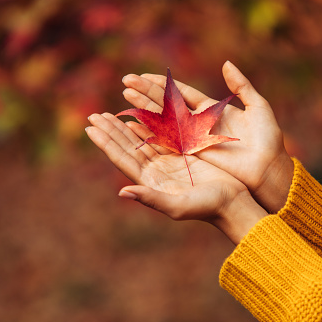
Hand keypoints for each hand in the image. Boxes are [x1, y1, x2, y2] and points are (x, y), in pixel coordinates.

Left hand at [86, 112, 266, 243]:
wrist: (231, 203)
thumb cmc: (206, 207)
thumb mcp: (178, 206)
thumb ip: (151, 198)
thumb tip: (121, 191)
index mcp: (150, 182)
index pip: (123, 158)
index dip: (106, 143)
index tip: (90, 127)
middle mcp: (155, 171)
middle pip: (127, 147)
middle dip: (110, 130)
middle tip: (93, 115)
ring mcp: (168, 162)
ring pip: (141, 140)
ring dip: (124, 126)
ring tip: (108, 114)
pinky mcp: (182, 155)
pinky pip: (160, 136)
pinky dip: (148, 125)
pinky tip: (137, 117)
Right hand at [121, 61, 293, 212]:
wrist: (268, 168)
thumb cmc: (267, 139)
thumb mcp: (258, 106)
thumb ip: (241, 85)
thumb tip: (226, 63)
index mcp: (211, 110)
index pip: (181, 93)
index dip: (162, 83)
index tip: (143, 75)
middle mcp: (198, 124)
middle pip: (166, 104)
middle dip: (146, 92)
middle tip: (125, 81)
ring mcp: (192, 139)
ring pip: (162, 120)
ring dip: (143, 108)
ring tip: (125, 95)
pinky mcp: (192, 154)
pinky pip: (166, 141)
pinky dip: (149, 131)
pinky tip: (133, 122)